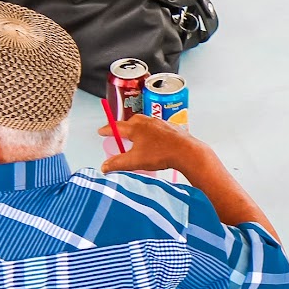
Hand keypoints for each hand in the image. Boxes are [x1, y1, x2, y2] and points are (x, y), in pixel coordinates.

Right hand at [98, 115, 212, 173]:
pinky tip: (156, 142)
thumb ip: (118, 163)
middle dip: (124, 128)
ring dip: (139, 130)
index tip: (101, 131)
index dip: (107, 129)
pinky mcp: (171, 127)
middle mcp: (147, 121)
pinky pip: (158, 128)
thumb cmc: (161, 154)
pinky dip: (153, 133)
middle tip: (120, 135)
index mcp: (135, 127)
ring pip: (145, 124)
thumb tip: (104, 167)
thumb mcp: (135, 161)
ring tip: (138, 140)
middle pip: (131, 122)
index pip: (116, 126)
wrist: (186, 151)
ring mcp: (160, 123)